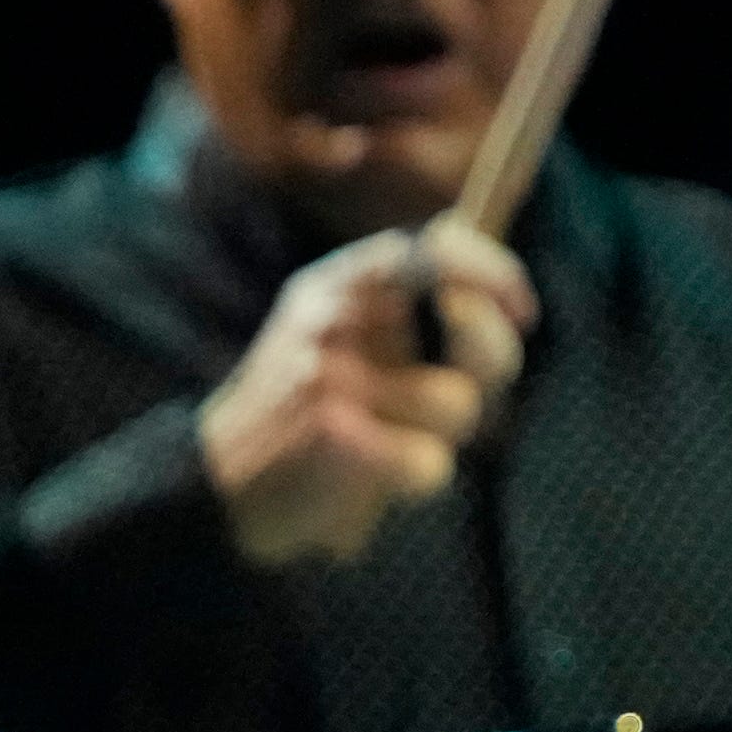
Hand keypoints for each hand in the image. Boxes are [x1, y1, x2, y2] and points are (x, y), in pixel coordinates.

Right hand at [197, 217, 536, 567]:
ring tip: (384, 449)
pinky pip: (431, 463)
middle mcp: (334, 317)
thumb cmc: (295, 421)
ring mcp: (332, 373)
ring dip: (439, 438)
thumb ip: (407, 321)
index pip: (434, 245)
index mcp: (335, 285)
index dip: (493, 272)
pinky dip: (411, 482)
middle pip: (470, 326)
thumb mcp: (336, 342)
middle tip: (466, 400)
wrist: (208, 486)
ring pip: (460, 405)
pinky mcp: (336, 434)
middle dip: (492, 364)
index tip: (523, 311)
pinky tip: (365, 483)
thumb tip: (503, 318)